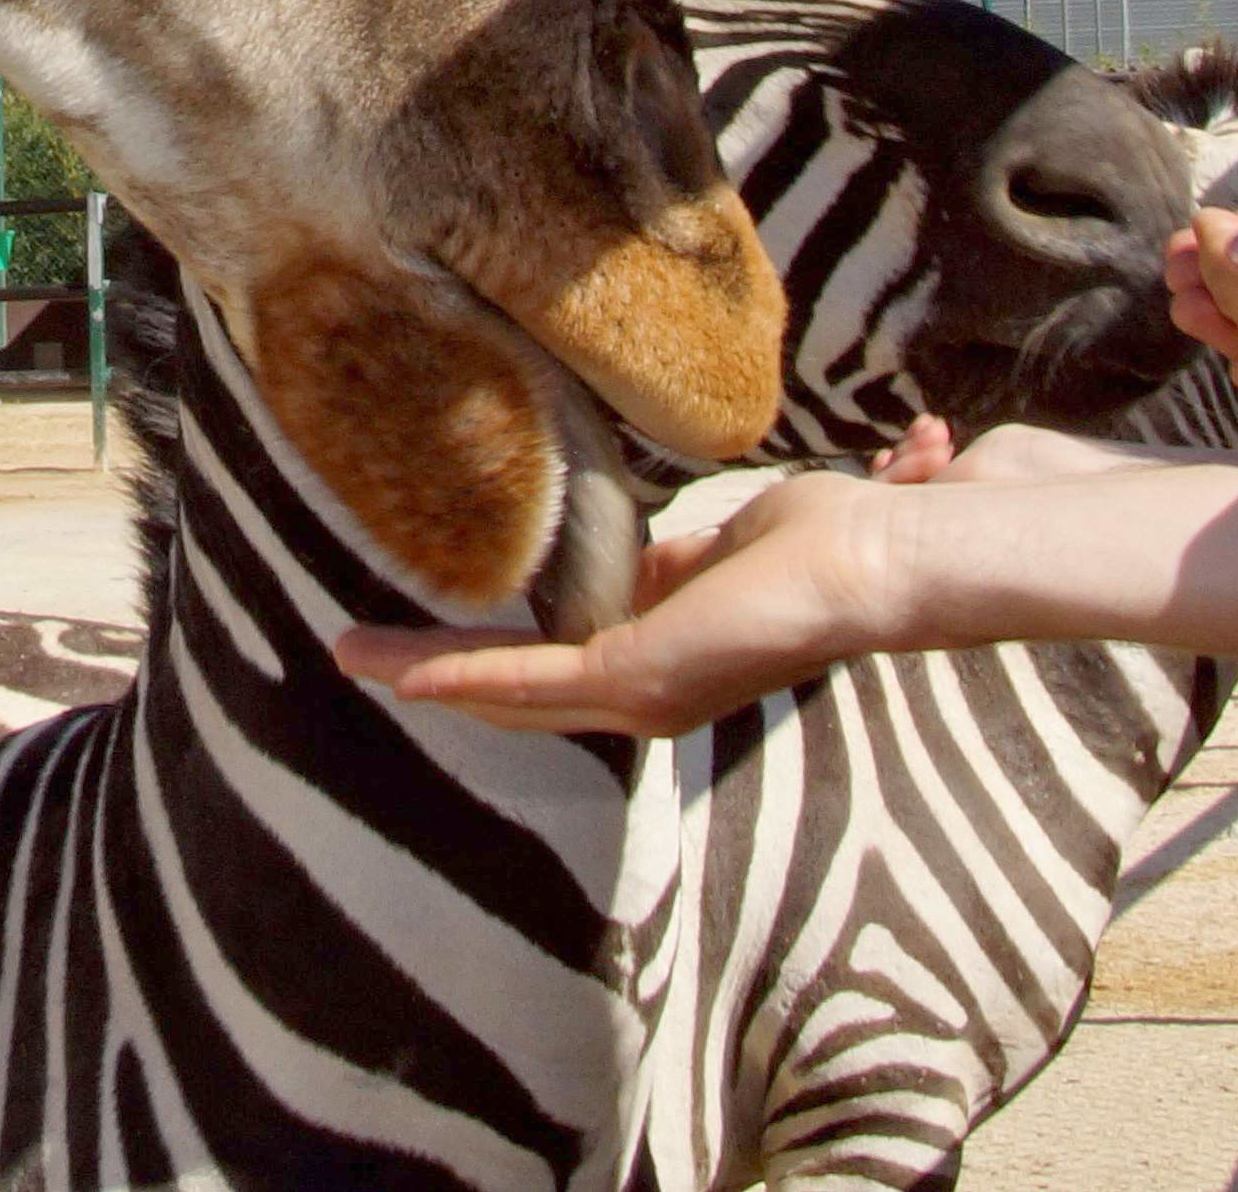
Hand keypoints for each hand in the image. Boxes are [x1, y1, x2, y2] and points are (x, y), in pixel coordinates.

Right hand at [342, 471, 934, 734]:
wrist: (881, 558)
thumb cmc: (829, 542)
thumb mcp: (721, 550)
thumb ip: (667, 567)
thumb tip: (624, 559)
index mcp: (665, 665)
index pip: (550, 668)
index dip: (479, 657)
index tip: (417, 644)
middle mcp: (649, 696)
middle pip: (514, 690)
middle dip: (431, 674)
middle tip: (357, 659)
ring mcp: (642, 696)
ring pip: (506, 689)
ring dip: (425, 673)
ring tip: (357, 658)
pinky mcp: (638, 679)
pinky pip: (530, 680)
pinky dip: (463, 676)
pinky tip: (410, 674)